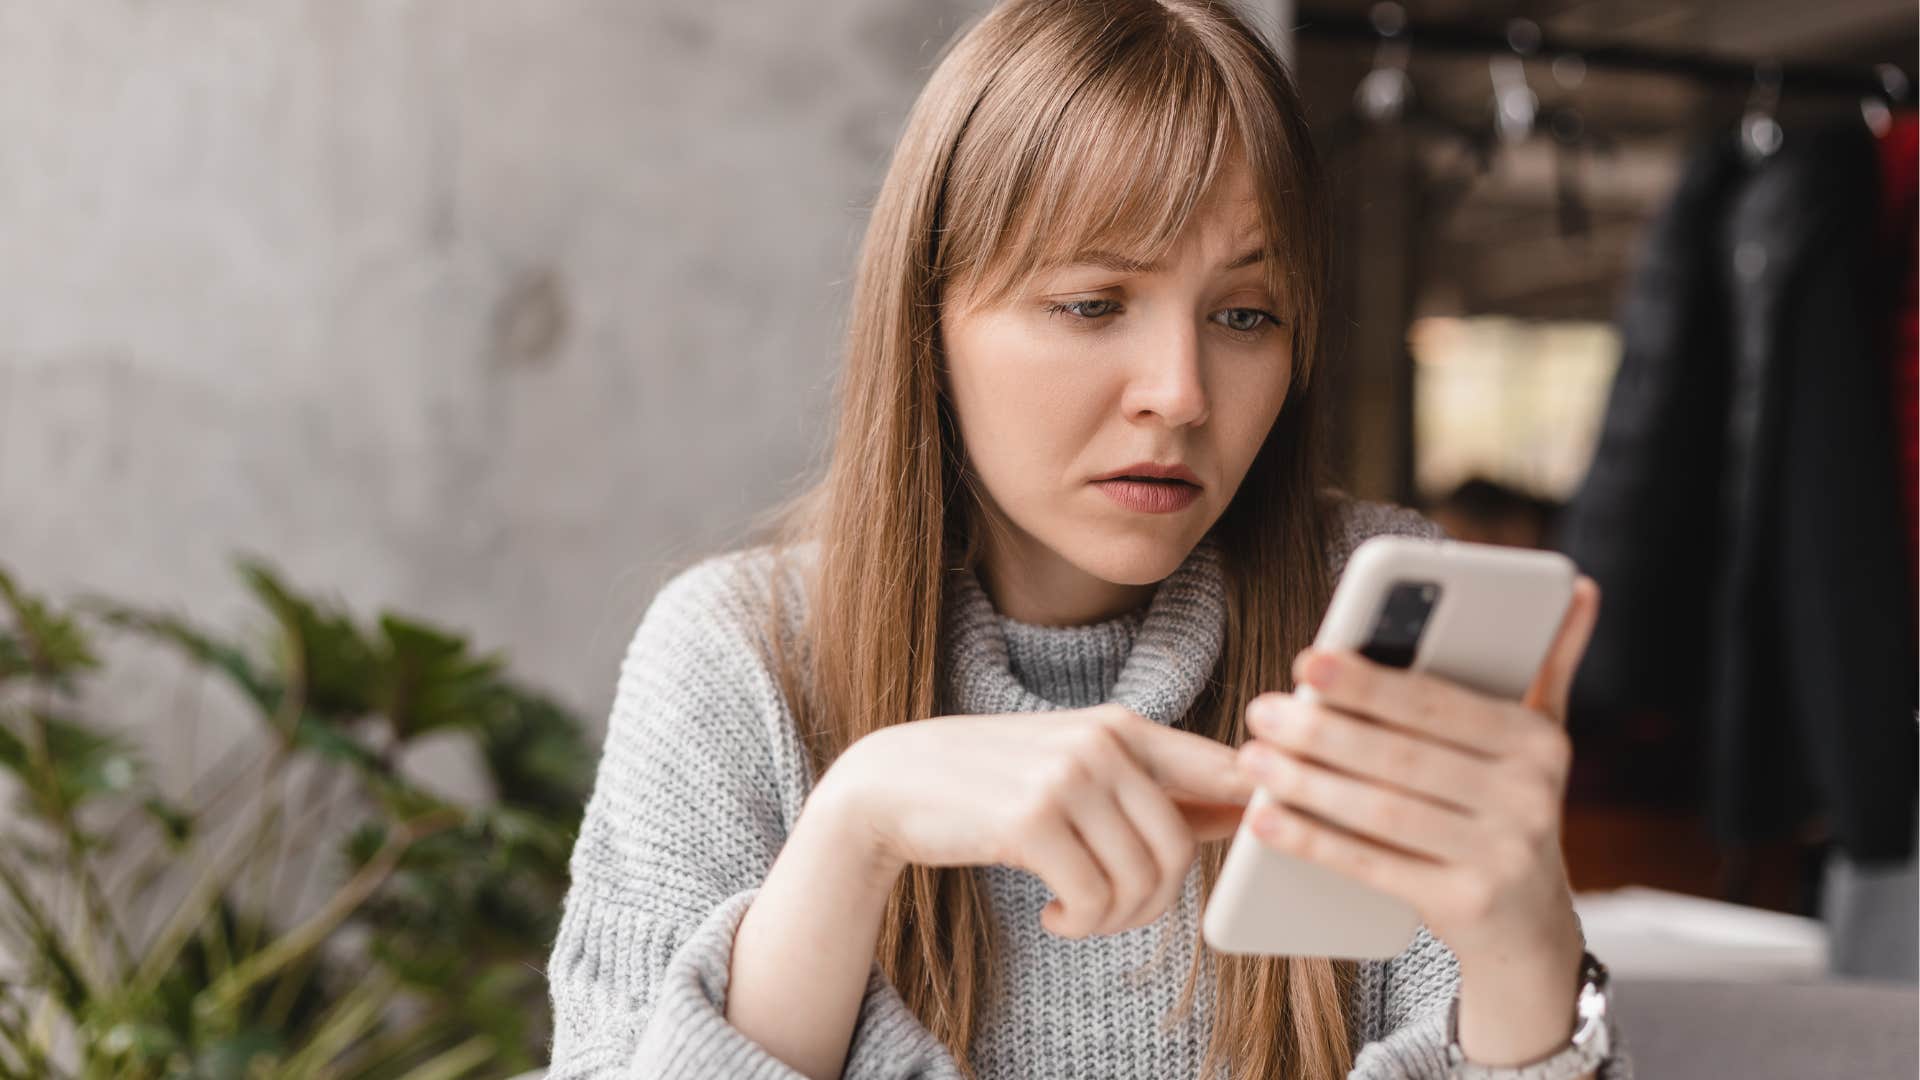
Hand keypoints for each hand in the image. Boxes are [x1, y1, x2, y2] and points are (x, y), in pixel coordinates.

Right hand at [813, 704, 1257, 939]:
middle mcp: (1102, 743)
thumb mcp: (1076, 768)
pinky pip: (1095, 898)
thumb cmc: (992, 782)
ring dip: (1115, 919)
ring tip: (1080, 913)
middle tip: (1114, 912)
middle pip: (1180, 847)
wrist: (892, 784)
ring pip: (1142, 879)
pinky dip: (1082, 923)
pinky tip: (1055, 916)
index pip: (1224, 769)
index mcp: (1122, 726)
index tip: (1256, 845)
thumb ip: (1153, 787)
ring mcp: (1067, 777)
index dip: (1256, 812)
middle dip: (1154, 900)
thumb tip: (1244, 811)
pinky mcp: (1031, 819)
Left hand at [1232, 576, 1600, 965]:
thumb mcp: (1538, 740)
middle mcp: (1530, 797)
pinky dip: (1314, 840)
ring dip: (1308, 783)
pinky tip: (1265, 817)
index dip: (1369, 683)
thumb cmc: (1509, 809)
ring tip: (1254, 757)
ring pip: (1384, 811)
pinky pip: (1374, 867)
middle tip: (1261, 709)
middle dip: (1323, 730)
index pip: (1438, 705)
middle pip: (1403, 757)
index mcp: (1538, 742)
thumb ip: (1548, 663)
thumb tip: (1579, 586)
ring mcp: (1501, 856)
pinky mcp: (1466, 905)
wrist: (1532, 929)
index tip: (1307, 661)